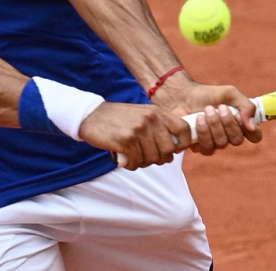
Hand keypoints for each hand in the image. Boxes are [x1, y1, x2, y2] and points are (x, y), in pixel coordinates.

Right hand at [77, 101, 193, 169]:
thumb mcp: (143, 114)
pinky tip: (125, 158)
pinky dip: (132, 164)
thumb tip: (175, 148)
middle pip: (169, 149)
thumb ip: (160, 127)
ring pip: (152, 158)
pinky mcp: (126, 141)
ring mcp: (139, 130)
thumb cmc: (119, 118)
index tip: (174, 150)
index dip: (183, 144)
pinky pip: (137, 162)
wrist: (91, 115)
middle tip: (148, 156)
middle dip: (160, 158)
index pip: (184, 129)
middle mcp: (151, 119)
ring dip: (143, 162)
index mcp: (157, 112)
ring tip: (134, 155)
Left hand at [153, 79, 263, 155]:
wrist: (183, 95)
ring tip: (207, 110)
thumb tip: (251, 125)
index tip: (240, 116)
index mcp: (240, 123)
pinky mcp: (200, 147)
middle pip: (237, 140)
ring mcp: (215, 143)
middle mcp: (229, 136)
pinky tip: (198, 119)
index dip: (251, 130)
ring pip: (221, 143)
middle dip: (227, 122)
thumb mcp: (230, 93)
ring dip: (214, 125)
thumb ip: (246, 105)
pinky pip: (207, 147)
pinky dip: (203, 131)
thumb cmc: (208, 94)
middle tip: (219, 107)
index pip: (255, 136)